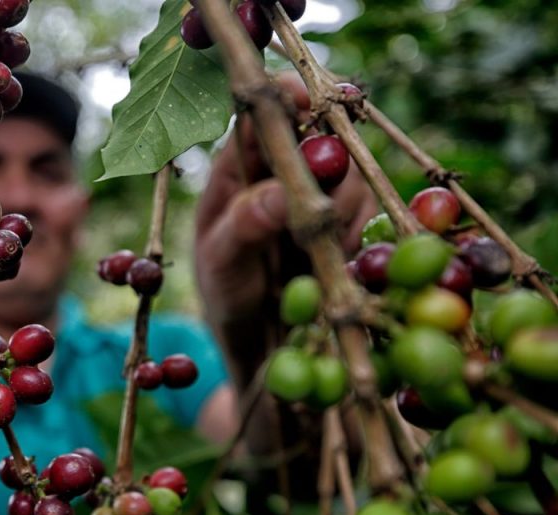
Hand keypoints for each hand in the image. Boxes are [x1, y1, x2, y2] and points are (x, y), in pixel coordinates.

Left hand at [194, 75, 377, 376]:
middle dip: (329, 159)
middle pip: (318, 132)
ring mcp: (316, 196)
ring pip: (349, 170)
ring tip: (312, 249)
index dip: (286, 95)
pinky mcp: (345, 223)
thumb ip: (244, 226)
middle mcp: (279, 172)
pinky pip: (367, 209)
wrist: (260, 345)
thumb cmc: (224, 296)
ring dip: (343, 203)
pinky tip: (333, 260)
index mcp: (236, 168)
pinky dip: (356, 231)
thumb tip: (281, 191)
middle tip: (324, 198)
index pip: (262, 114)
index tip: (305, 99)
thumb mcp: (221, 265)